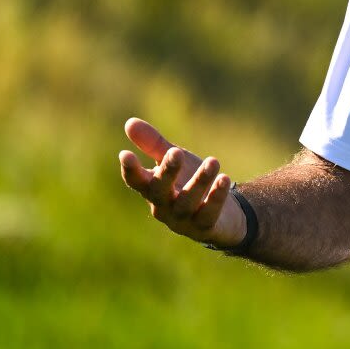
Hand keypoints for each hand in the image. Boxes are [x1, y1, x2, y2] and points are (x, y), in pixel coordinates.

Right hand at [117, 117, 245, 247]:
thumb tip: (129, 122)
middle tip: (177, 152)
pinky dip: (216, 197)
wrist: (222, 213)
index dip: (130, 169)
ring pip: (187, 202)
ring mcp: (182, 219)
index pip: (136, 181)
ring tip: (213, 162)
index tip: (125, 154)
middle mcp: (163, 206)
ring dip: (199, 181)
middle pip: (159, 191)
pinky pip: (208, 213)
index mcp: (152, 189)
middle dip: (167, 172)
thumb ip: (154, 144)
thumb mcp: (174, 161)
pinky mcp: (204, 227)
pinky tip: (224, 178)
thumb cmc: (190, 182)